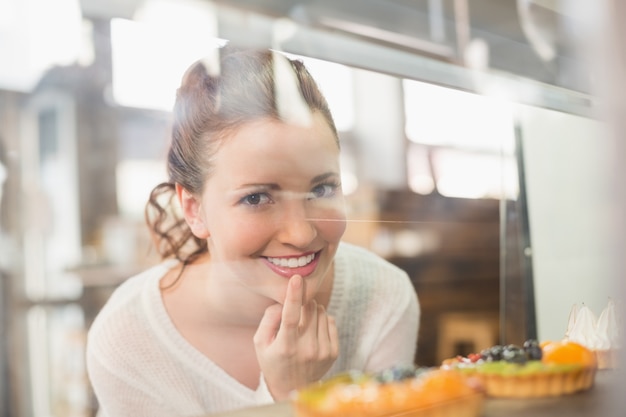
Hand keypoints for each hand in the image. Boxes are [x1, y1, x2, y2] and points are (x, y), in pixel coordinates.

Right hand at [253, 274, 338, 399]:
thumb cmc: (273, 361)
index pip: (290, 317)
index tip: (296, 278)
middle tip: (295, 314)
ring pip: (322, 312)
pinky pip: (331, 321)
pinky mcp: (333, 352)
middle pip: (309, 309)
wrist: (293, 388)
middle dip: (302, 304)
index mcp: (285, 346)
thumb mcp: (260, 343)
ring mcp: (322, 351)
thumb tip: (283, 303)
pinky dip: (322, 320)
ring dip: (312, 311)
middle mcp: (306, 349)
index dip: (293, 296)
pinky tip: (313, 331)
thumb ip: (268, 319)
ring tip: (303, 324)